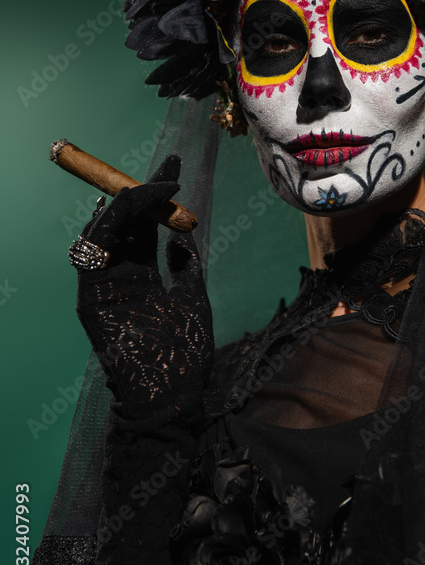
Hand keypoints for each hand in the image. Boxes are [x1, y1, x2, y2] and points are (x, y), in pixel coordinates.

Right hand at [75, 154, 213, 427]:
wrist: (173, 396)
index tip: (174, 168)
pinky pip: (90, 259)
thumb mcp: (193, 298)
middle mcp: (123, 277)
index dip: (158, 198)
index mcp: (145, 277)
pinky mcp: (92, 302)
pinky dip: (100, 233)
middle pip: (127, 225)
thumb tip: (182, 234)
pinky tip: (114, 210)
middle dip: (143, 192)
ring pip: (106, 236)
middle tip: (166, 169)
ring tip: (146, 187)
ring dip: (124, 208)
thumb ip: (185, 267)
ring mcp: (106, 289)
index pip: (147, 227)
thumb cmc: (185, 354)